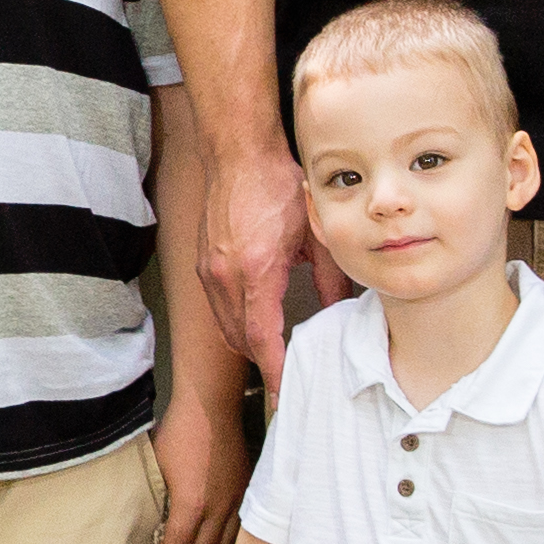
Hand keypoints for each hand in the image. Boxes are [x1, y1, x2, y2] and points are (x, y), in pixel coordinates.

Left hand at [149, 391, 246, 543]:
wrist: (211, 406)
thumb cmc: (179, 431)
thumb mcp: (156, 467)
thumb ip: (155, 497)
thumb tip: (142, 516)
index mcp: (193, 505)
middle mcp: (219, 508)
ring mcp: (236, 500)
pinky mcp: (245, 490)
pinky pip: (236, 527)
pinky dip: (221, 540)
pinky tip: (208, 536)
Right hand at [200, 137, 307, 377]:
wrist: (238, 154)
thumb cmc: (277, 186)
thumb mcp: (317, 235)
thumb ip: (331, 281)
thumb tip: (339, 313)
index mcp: (256, 272)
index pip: (262, 339)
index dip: (276, 369)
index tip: (288, 389)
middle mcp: (225, 277)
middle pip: (241, 340)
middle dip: (264, 362)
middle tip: (289, 375)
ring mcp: (209, 271)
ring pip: (226, 327)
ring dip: (249, 344)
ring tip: (275, 354)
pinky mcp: (204, 264)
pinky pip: (218, 308)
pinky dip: (236, 322)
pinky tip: (257, 321)